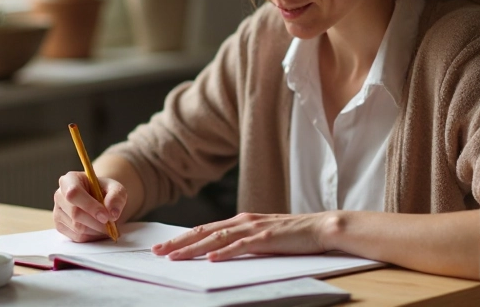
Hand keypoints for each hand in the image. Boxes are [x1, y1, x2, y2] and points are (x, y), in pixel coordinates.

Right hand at [53, 171, 127, 242]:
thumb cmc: (104, 191)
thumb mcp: (115, 188)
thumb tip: (112, 213)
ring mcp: (57, 211)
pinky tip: (99, 230)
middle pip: (75, 213)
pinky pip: (76, 237)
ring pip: (76, 227)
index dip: (90, 206)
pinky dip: (91, 236)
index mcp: (70, 179)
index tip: (106, 216)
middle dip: (96, 222)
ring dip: (96, 230)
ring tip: (108, 226)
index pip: (74, 193)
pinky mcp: (60, 226)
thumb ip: (116, 197)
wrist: (98, 200)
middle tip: (111, 224)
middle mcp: (60, 195)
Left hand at [152, 212, 338, 260]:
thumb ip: (242, 241)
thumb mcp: (262, 237)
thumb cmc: (293, 235)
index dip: (182, 238)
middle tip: (157, 252)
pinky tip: (211, 258)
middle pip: (203, 231)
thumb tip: (219, 252)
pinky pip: (242, 246)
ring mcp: (254, 228)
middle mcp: (243, 221)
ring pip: (217, 238)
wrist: (321, 227)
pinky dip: (225, 251)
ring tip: (175, 257)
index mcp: (241, 221)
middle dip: (178, 242)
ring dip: (194, 248)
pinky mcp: (267, 237)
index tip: (163, 248)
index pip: (204, 229)